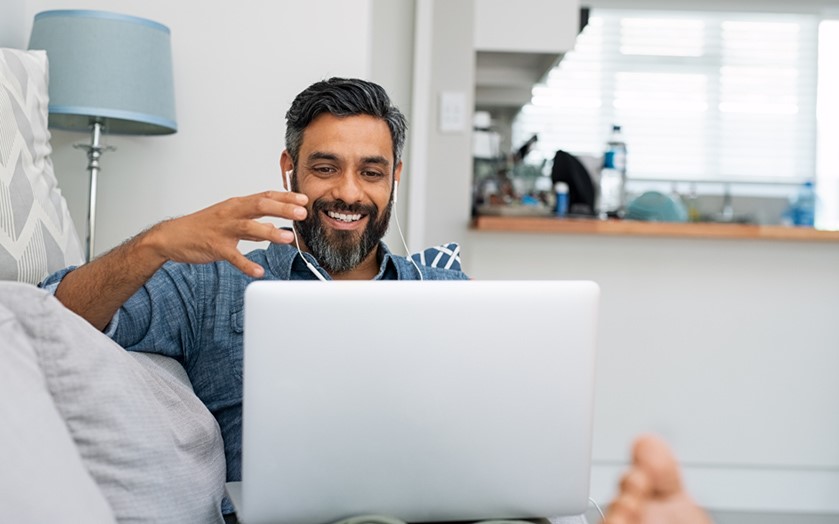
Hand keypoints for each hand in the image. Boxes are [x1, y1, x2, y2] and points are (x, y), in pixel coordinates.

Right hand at [148, 190, 308, 277]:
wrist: (172, 236)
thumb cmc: (203, 227)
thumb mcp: (230, 219)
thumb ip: (253, 224)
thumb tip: (275, 228)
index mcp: (237, 204)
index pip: (265, 196)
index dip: (286, 197)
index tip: (304, 199)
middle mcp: (231, 213)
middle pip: (260, 206)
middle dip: (283, 209)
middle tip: (302, 213)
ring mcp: (223, 229)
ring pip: (249, 227)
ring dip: (270, 233)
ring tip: (288, 238)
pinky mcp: (215, 246)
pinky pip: (233, 256)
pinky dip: (246, 264)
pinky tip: (258, 271)